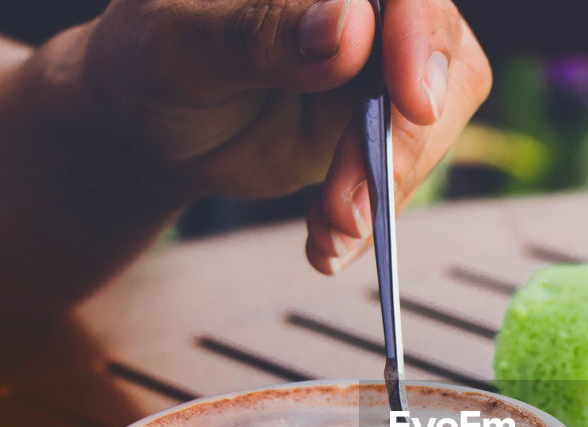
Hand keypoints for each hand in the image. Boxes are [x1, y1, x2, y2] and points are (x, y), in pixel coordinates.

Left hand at [72, 0, 490, 272]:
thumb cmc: (149, 63)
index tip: (414, 105)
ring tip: (329, 233)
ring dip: (385, 189)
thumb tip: (348, 23)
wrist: (149, 128)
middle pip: (438, 60)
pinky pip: (405, 167)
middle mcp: (365, 6)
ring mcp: (380, 63)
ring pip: (432, 121)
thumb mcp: (182, 44)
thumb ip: (261, 31)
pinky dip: (372, 215)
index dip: (422, 42)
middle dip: (400, 145)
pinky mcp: (381, 120)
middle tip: (349, 207)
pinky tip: (328, 241)